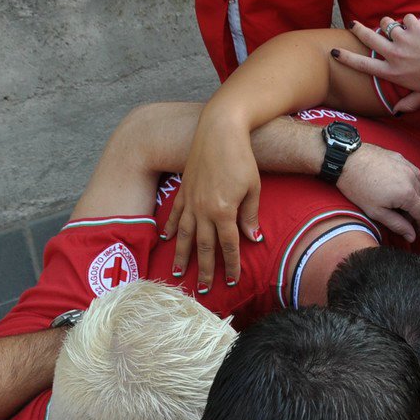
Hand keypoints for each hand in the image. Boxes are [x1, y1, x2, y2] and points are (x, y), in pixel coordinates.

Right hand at [163, 108, 262, 291]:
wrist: (220, 129)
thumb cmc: (241, 157)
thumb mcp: (253, 188)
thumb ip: (250, 215)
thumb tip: (252, 238)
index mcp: (223, 211)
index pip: (228, 245)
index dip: (230, 264)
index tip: (231, 281)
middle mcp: (203, 209)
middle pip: (203, 246)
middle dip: (204, 270)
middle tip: (203, 290)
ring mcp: (190, 200)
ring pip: (185, 234)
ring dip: (182, 255)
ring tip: (179, 273)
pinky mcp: (183, 188)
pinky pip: (175, 214)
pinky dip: (171, 227)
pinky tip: (166, 238)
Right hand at [333, 15, 419, 112]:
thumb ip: (409, 104)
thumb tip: (397, 112)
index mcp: (393, 72)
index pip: (363, 64)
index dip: (346, 57)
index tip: (334, 52)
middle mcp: (394, 54)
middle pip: (368, 37)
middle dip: (358, 29)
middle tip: (353, 24)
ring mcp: (403, 38)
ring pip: (386, 24)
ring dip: (388, 25)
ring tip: (394, 28)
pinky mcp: (415, 26)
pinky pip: (406, 19)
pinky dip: (409, 22)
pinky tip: (417, 27)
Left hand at [339, 142, 419, 241]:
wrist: (347, 160)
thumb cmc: (358, 187)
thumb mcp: (376, 212)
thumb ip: (397, 225)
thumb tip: (412, 236)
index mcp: (408, 194)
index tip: (418, 233)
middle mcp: (413, 178)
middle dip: (413, 212)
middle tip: (398, 217)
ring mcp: (408, 166)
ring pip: (418, 186)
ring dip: (412, 196)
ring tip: (395, 201)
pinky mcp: (402, 158)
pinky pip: (413, 174)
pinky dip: (409, 183)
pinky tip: (395, 186)